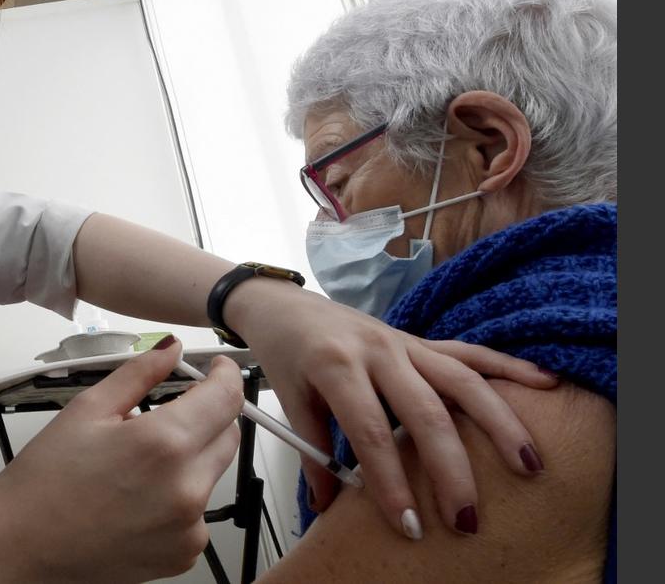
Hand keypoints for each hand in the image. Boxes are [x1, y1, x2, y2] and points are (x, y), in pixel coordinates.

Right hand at [0, 338, 242, 582]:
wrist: (22, 545)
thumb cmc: (45, 483)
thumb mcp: (89, 408)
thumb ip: (141, 372)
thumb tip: (171, 351)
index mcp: (163, 444)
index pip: (226, 397)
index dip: (226, 375)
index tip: (219, 370)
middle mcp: (185, 488)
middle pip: (228, 433)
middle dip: (208, 415)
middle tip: (170, 412)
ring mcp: (188, 526)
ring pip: (214, 471)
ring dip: (192, 456)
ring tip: (141, 462)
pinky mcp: (184, 551)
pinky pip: (200, 509)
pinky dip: (182, 494)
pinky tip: (142, 495)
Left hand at [226, 281, 556, 538]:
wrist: (284, 304)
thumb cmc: (287, 352)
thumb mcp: (291, 401)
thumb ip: (312, 454)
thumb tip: (329, 506)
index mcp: (337, 367)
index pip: (371, 433)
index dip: (392, 482)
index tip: (410, 525)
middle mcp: (378, 351)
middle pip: (425, 412)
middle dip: (451, 470)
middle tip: (469, 518)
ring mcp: (404, 343)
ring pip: (460, 380)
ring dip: (497, 423)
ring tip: (528, 464)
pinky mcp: (420, 340)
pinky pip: (468, 352)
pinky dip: (507, 366)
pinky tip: (543, 383)